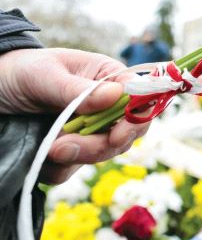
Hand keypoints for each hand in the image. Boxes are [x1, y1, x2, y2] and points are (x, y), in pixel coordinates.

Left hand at [0, 48, 149, 183]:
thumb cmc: (22, 70)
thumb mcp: (46, 75)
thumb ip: (79, 89)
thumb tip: (116, 94)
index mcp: (109, 78)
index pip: (140, 99)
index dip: (136, 119)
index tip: (117, 136)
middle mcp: (106, 105)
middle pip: (126, 133)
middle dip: (100, 145)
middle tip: (64, 146)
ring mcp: (90, 130)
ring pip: (103, 154)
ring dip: (77, 156)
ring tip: (47, 148)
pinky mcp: (70, 150)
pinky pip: (74, 169)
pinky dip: (58, 168)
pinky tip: (41, 154)